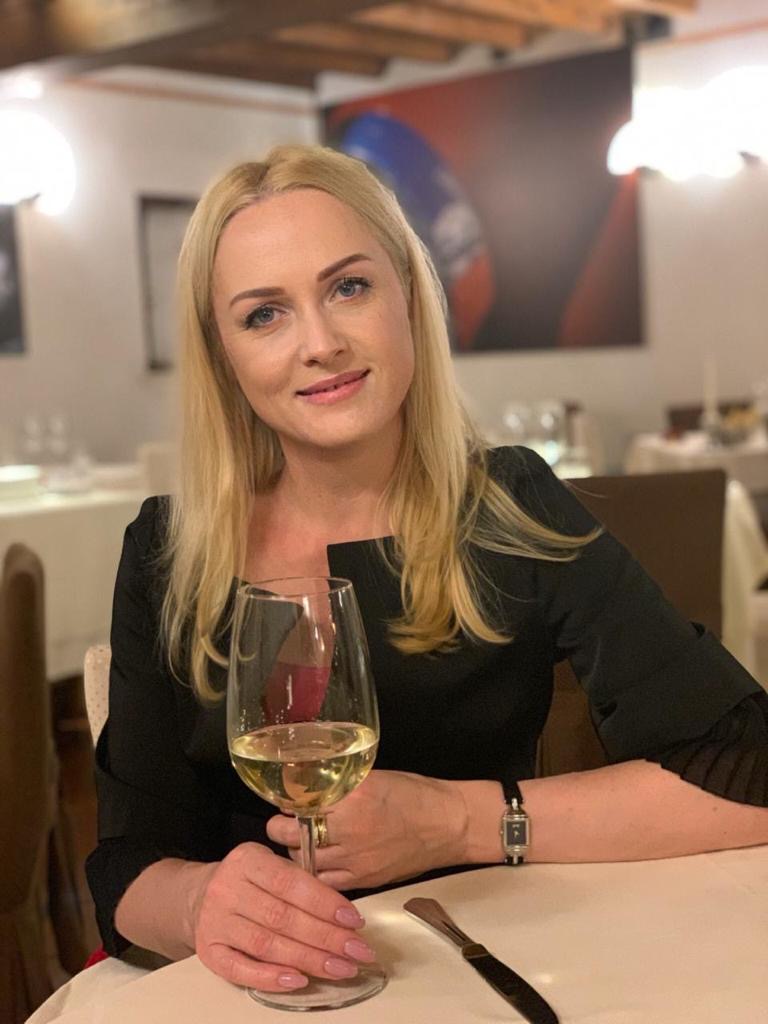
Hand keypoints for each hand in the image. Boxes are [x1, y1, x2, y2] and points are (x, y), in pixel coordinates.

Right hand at [191, 842, 376, 991]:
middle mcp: (227, 889)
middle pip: (282, 918)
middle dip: (325, 937)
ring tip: (340, 968)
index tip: (354, 921)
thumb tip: (345, 916)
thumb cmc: (249, 881)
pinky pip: (240, 969)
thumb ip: (300, 882)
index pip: (290, 883)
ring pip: (266, 945)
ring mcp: (215, 922)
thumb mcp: (270, 865)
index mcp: (247, 860)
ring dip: (309, 959)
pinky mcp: (208, 951)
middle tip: (357, 951)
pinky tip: (299, 980)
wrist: (198, 895)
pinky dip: (270, 978)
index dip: (324, 903)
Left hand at [266, 770, 469, 889]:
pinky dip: (314, 873)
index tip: (284, 802)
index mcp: (353, 796)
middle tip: (282, 824)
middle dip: (281, 830)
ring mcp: (356, 858)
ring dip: (296, 852)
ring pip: (304, 861)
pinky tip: (316, 863)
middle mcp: (350, 828)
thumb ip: (341, 785)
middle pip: (294, 835)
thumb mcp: (374, 777)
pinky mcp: (364, 879)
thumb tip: (309, 787)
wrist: (449, 824)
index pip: (301, 802)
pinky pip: (325, 881)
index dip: (286, 803)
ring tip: (299, 843)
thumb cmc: (415, 794)